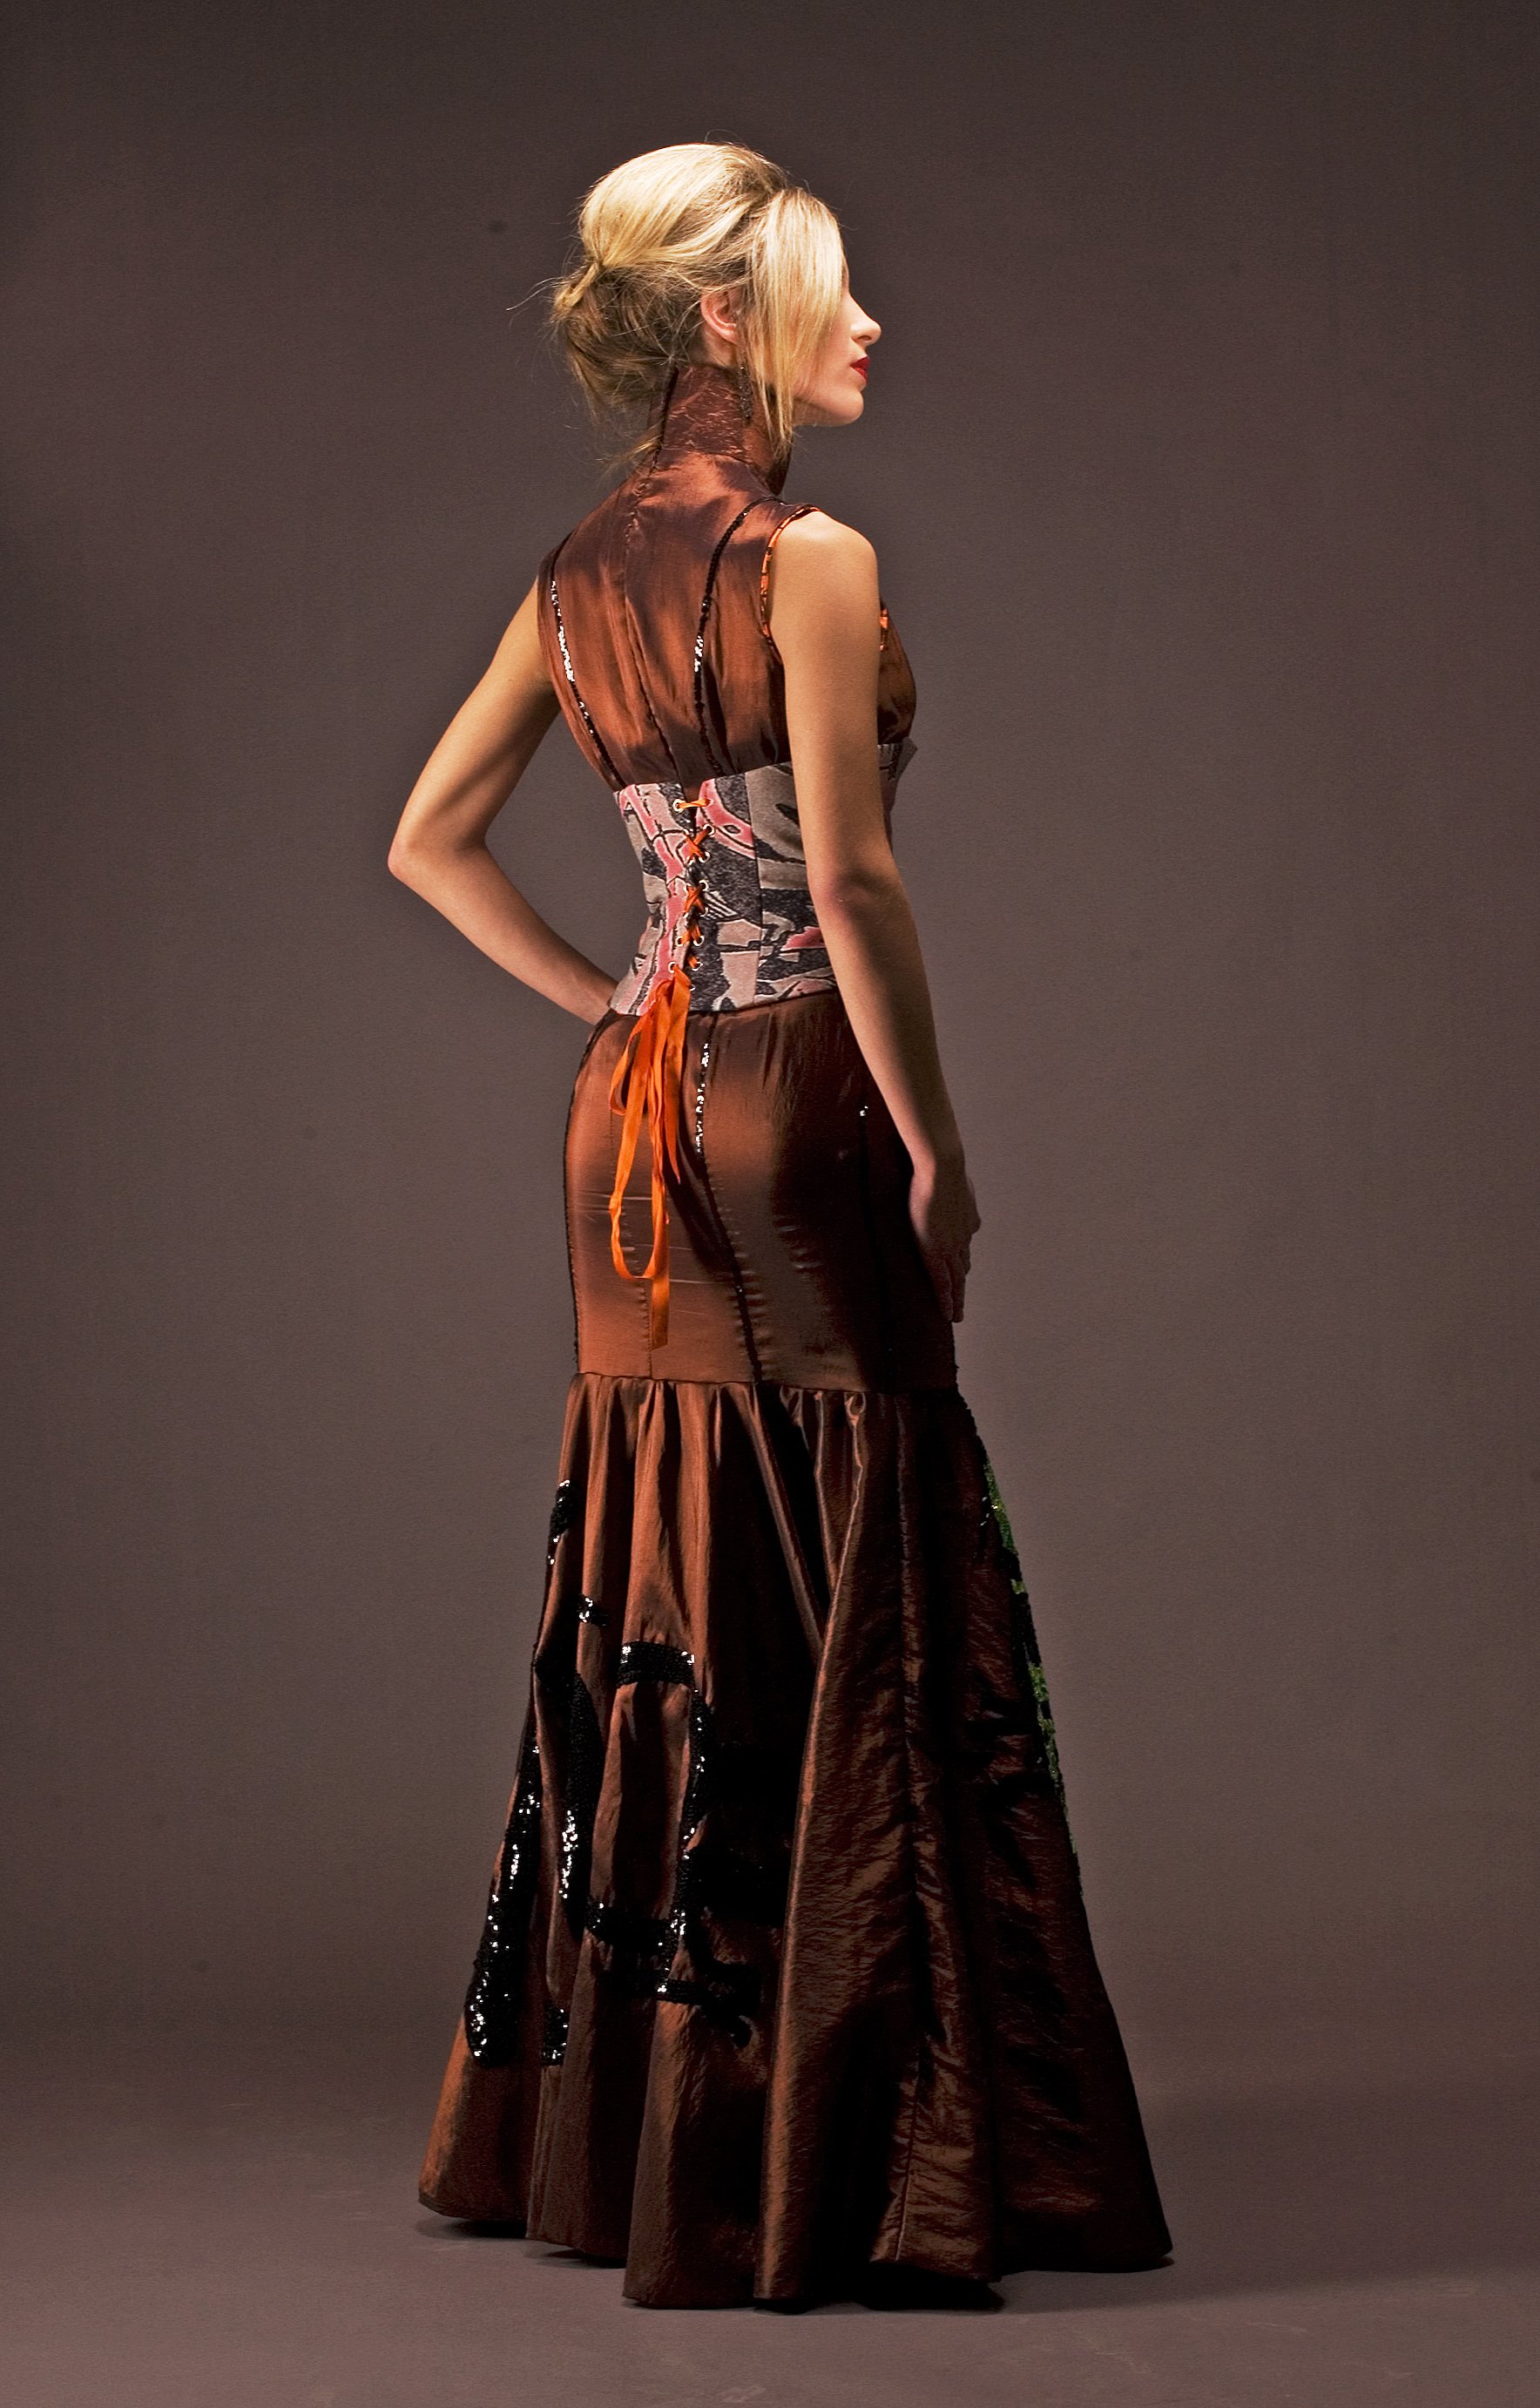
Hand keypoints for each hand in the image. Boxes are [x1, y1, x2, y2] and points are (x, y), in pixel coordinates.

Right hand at [909, 1151, 980, 1322]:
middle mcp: (963, 1237)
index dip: (960, 1263)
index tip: (960, 1274)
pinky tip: (948, 1314)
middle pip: (962, 1268)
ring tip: (955, 1314)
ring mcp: (952, 1247)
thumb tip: (951, 1187)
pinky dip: (947, 1300)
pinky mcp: (938, 1253)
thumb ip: (951, 1188)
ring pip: (956, 1281)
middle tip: (960, 1305)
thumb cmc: (939, 1165)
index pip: (963, 1248)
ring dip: (957, 1299)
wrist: (941, 1169)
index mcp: (966, 1220)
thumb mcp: (949, 1177)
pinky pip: (943, 1283)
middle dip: (961, 1287)